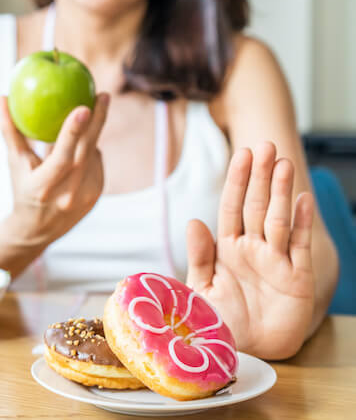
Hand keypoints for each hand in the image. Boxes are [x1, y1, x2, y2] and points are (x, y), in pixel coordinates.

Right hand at [0, 93, 109, 246]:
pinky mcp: (96, 196)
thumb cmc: (21, 188)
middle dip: (98, 121)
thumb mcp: (13, 162)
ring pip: (93, 154)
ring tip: (87, 116)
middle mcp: (67, 195)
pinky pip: (96, 162)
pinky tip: (82, 144)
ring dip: (91, 134)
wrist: (36, 230)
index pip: (62, 158)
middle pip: (87, 152)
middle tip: (103, 95)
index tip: (83, 108)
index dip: (73, 133)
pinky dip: (89, 150)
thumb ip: (9, 130)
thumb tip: (2, 96)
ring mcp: (85, 198)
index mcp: (43, 187)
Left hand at [186, 142, 314, 358]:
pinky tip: (301, 200)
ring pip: (278, 219)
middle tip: (265, 145)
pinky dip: (300, 223)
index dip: (237, 181)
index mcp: (227, 248)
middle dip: (260, 176)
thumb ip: (199, 256)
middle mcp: (252, 248)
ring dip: (280, 191)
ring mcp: (276, 260)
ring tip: (282, 163)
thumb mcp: (201, 288)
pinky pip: (298, 246)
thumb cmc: (220, 320)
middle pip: (256, 206)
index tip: (242, 154)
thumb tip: (194, 220)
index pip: (232, 207)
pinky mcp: (297, 278)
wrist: (244, 352)